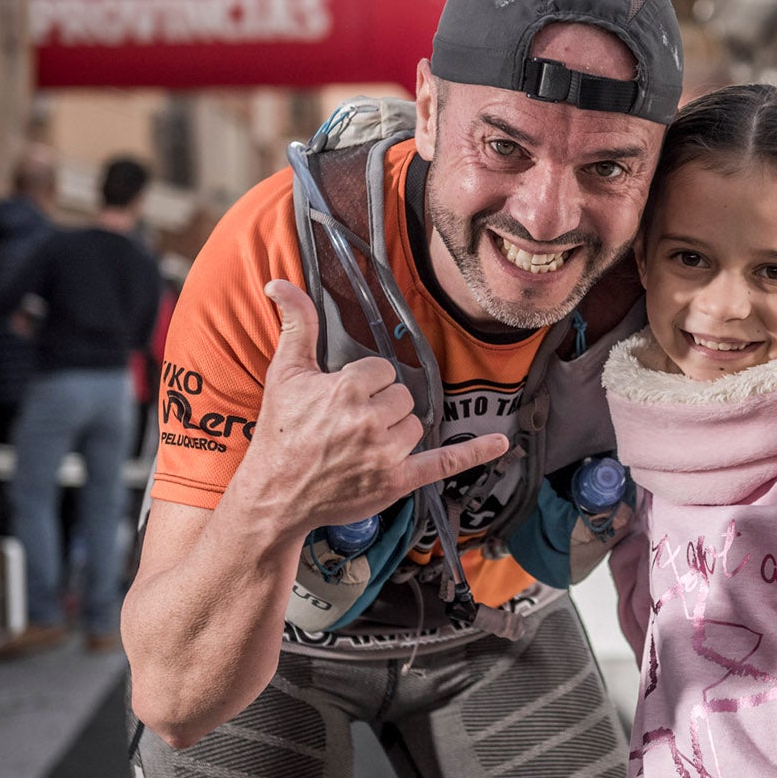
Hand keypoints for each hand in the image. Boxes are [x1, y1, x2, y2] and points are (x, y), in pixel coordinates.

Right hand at [244, 280, 506, 532]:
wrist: (275, 494)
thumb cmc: (281, 431)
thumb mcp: (285, 373)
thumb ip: (296, 324)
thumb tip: (280, 283)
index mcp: (347, 390)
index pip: (382, 370)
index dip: (364, 383)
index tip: (341, 400)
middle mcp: (369, 421)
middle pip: (402, 396)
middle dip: (380, 407)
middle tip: (347, 426)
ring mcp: (386, 454)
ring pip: (415, 424)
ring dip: (396, 431)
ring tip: (361, 445)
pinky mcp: (397, 481)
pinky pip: (444, 462)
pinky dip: (474, 453)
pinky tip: (501, 443)